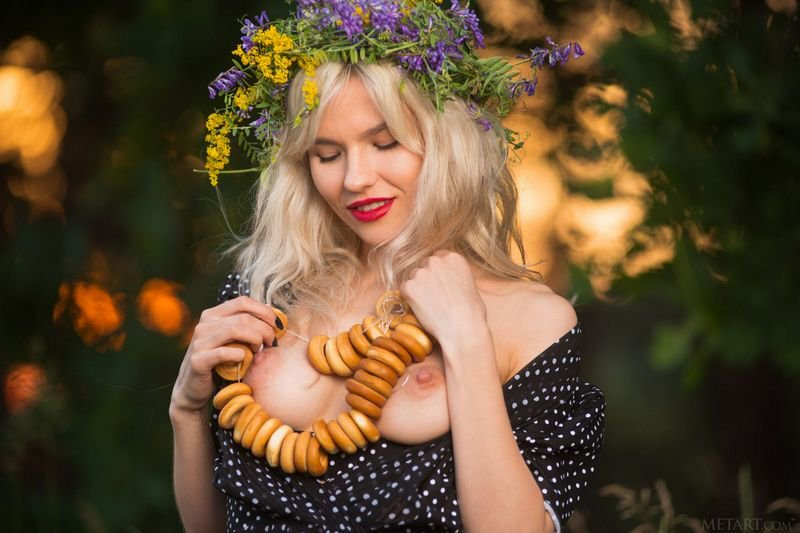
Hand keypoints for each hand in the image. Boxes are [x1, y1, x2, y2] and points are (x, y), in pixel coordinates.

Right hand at [170, 296, 279, 416]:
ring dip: (255, 340)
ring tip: (259, 350)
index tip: (277, 326)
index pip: (243, 301)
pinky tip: (244, 360)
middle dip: (265, 329)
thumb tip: (274, 318)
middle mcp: (204, 324)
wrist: (194, 389)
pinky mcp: (198, 360)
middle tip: (272, 343)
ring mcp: (199, 341)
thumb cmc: (220, 363)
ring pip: (235, 329)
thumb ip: (246, 327)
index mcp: (213, 314)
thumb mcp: (233, 341)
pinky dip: (239, 355)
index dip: (265, 311)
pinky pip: (224, 352)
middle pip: (244, 317)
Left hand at [399, 251, 487, 356]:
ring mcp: (421, 272)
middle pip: (424, 265)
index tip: (439, 282)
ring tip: (430, 304)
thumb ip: (455, 275)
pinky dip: (410, 298)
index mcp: (453, 257)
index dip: (438, 272)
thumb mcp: (469, 284)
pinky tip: (422, 308)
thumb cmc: (471, 312)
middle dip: (427, 277)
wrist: (462, 328)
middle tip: (433, 295)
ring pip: (413, 276)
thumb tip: (447, 279)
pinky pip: (405, 289)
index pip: (438, 257)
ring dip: (418, 287)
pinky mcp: (409, 286)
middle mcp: (436, 260)